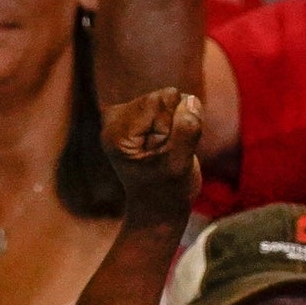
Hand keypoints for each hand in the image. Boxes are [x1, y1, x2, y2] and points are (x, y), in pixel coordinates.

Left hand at [101, 88, 203, 221]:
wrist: (158, 207)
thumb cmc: (166, 190)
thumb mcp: (178, 165)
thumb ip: (185, 131)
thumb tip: (190, 100)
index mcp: (117, 131)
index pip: (161, 100)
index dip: (173, 124)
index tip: (163, 152)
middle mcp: (115, 119)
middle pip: (165, 96)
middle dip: (173, 124)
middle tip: (165, 153)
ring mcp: (126, 116)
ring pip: (172, 99)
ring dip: (176, 125)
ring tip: (165, 151)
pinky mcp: (139, 116)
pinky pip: (175, 105)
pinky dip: (177, 124)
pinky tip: (166, 144)